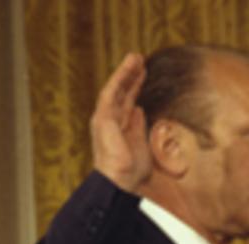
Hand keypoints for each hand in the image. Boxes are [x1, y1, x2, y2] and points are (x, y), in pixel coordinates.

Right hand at [90, 53, 150, 191]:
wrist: (121, 181)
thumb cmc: (131, 171)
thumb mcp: (141, 144)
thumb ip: (139, 127)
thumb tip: (139, 110)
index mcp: (120, 127)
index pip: (127, 101)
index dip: (135, 86)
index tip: (144, 73)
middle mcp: (110, 120)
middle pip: (121, 92)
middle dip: (130, 76)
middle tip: (140, 59)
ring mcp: (105, 118)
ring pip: (116, 89)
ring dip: (125, 72)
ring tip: (136, 57)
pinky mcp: (103, 118)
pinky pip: (111, 94)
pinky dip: (119, 80)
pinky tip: (128, 69)